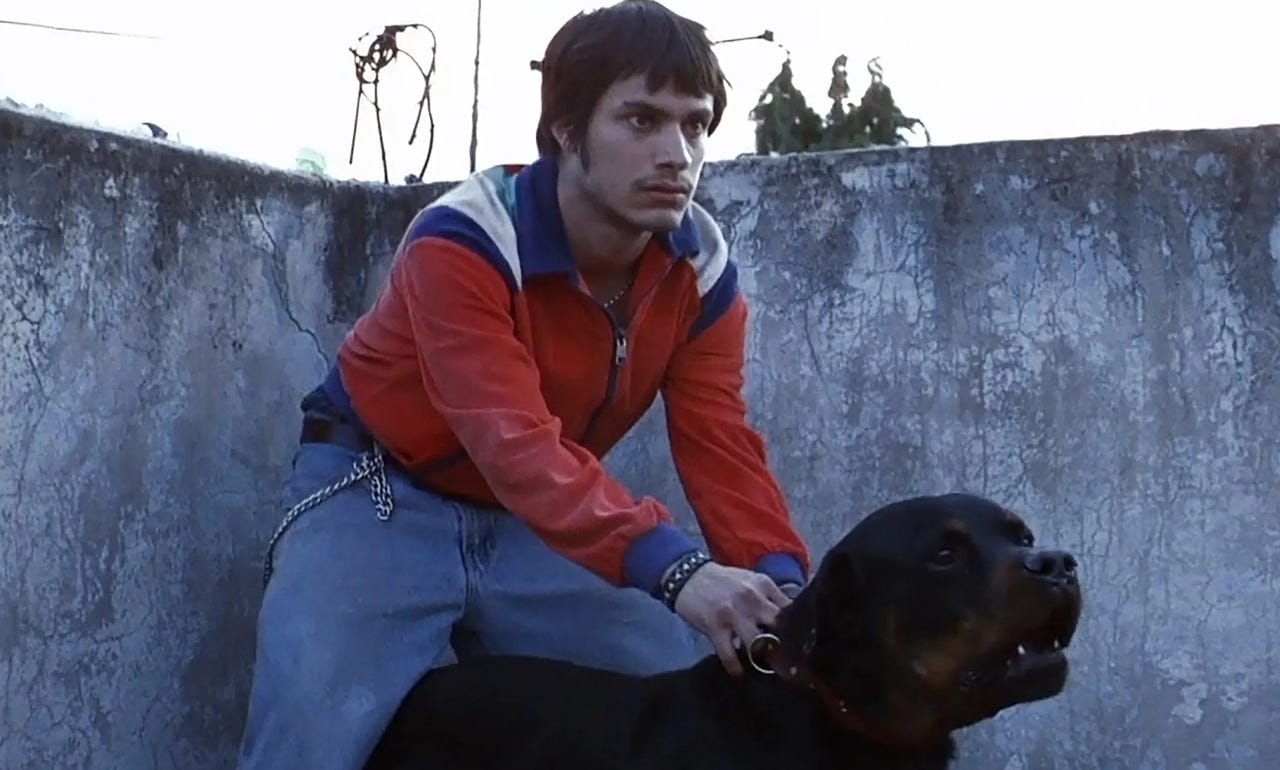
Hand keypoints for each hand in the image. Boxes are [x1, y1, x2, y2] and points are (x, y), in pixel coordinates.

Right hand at [673, 562, 791, 675]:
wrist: (688, 576)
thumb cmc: (723, 581)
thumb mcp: (750, 580)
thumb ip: (769, 596)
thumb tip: (790, 618)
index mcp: (764, 585)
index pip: (789, 608)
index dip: (797, 627)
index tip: (801, 641)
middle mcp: (752, 599)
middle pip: (779, 626)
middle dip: (785, 644)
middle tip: (787, 660)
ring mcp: (734, 614)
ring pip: (757, 643)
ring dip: (761, 658)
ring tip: (764, 667)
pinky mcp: (715, 628)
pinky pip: (729, 654)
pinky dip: (735, 667)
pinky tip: (739, 673)